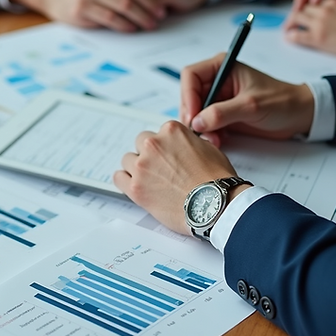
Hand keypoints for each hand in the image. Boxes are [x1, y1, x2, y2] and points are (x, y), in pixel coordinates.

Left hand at [114, 121, 238, 234]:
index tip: (169, 157)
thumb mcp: (209, 148)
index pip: (158, 133)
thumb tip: (181, 146)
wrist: (215, 205)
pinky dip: (125, 180)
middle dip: (149, 155)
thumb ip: (188, 142)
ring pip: (128, 160)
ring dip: (137, 168)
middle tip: (162, 170)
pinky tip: (135, 186)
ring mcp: (142, 166)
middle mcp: (153, 145)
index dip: (165, 147)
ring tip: (152, 181)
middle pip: (140, 143)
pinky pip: (118, 177)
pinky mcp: (135, 187)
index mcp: (171, 131)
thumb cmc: (216, 179)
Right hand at [180, 53, 314, 145]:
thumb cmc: (282, 102)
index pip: (191, 76)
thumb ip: (223, 113)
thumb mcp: (251, 105)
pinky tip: (218, 141)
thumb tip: (197, 122)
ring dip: (200, 128)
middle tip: (199, 132)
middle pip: (189, 96)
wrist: (300, 116)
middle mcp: (217, 81)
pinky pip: (205, 124)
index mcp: (222, 67)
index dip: (188, 96)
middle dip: (192, 115)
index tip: (193, 116)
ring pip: (195, 113)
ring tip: (212, 140)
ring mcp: (219, 99)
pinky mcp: (222, 115)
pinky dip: (208, 134)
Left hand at [284, 0, 335, 58]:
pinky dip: (291, 35)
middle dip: (295, 15)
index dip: (307, 8)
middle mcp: (325, 9)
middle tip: (291, 23)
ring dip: (290, 23)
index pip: (314, 2)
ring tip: (287, 30)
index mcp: (335, 1)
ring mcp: (321, 22)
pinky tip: (289, 37)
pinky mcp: (319, 37)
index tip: (303, 14)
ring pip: (297, 18)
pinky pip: (297, 34)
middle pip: (303, 8)